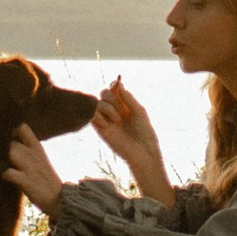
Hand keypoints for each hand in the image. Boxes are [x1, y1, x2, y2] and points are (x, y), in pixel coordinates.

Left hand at [4, 123, 64, 214]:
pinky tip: (8, 178)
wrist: (60, 200)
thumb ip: (29, 151)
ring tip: (10, 169)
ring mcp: (30, 168)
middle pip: (12, 144)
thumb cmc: (47, 180)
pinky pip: (9, 173)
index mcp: (38, 148)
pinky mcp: (26, 181)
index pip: (23, 129)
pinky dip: (6, 175)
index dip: (14, 133)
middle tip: (9, 162)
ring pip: (11, 153)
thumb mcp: (41, 160)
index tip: (12, 141)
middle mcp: (33, 155)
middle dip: (8, 152)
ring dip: (7, 161)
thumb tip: (13, 144)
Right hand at [93, 78, 168, 198]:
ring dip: (108, 107)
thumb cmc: (144, 132)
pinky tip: (109, 124)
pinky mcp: (101, 129)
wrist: (142, 152)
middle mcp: (114, 110)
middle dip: (111, 97)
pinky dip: (98, 115)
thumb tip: (117, 83)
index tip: (117, 86)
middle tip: (122, 110)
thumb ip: (128, 97)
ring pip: (97, 102)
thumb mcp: (138, 111)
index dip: (114, 85)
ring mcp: (106, 119)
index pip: (113, 88)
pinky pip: (92, 116)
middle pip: (104, 93)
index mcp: (124, 104)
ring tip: (117, 120)